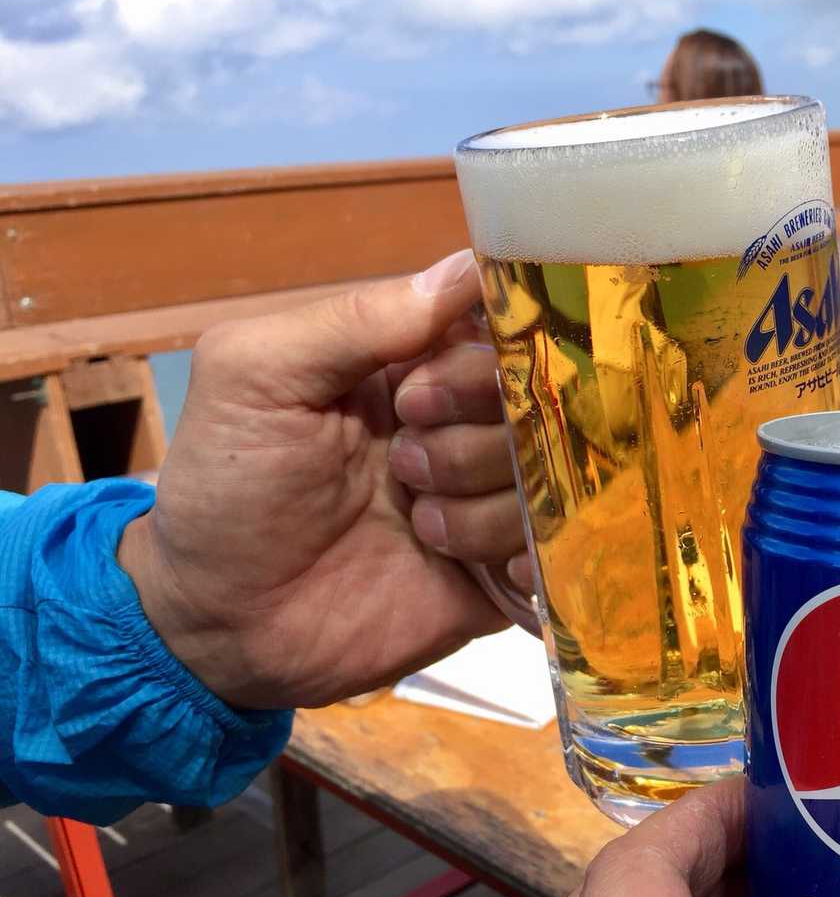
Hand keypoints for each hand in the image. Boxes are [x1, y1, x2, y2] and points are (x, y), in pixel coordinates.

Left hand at [119, 250, 526, 707]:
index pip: (499, 330)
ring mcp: (490, 504)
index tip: (418, 396)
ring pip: (553, 481)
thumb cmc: (227, 490)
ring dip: (485, 506)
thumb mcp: (257, 376)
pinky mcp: (504, 576)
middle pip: (540, 406)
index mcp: (415, 368)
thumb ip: (355, 319)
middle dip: (477, 438)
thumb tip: (466, 268)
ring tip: (419, 529)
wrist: (221, 628)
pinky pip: (562, 554)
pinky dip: (528, 559)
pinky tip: (476, 572)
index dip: (481, 358)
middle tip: (404, 467)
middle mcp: (465, 429)